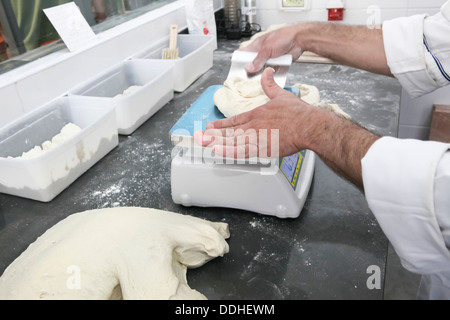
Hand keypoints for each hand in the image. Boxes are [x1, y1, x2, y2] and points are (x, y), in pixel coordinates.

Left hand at [195, 68, 379, 189]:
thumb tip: (266, 72)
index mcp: (257, 114)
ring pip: (232, 141)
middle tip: (199, 137)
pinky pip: (242, 151)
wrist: (308, 125)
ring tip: (204, 144)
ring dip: (216, 143)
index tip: (210, 127)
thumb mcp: (281, 94)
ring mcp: (256, 136)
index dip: (221, 125)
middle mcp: (253, 125)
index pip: (234, 120)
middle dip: (212, 135)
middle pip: (229, 132)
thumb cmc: (297, 113)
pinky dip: (229, 152)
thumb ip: (270, 85)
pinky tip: (218, 152)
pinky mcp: (263, 147)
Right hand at [242, 25, 303, 73]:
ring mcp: (270, 58)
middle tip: (250, 74)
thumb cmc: (284, 37)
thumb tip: (249, 68)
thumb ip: (258, 59)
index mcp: (257, 45)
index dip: (240, 60)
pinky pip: (271, 71)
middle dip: (252, 69)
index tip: (237, 68)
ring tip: (262, 73)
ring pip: (262, 68)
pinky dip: (271, 73)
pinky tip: (271, 73)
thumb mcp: (267, 48)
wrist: (299, 40)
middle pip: (253, 63)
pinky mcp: (277, 63)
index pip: (244, 53)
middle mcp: (262, 51)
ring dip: (263, 71)